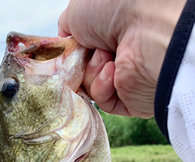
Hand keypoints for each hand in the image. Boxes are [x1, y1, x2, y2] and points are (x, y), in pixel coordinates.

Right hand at [58, 0, 185, 117]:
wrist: (147, 27)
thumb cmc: (115, 8)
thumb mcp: (77, 11)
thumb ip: (65, 30)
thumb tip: (63, 47)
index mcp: (109, 34)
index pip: (80, 54)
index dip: (69, 56)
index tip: (65, 54)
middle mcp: (119, 56)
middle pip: (82, 73)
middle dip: (78, 65)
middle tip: (85, 53)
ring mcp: (126, 79)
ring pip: (89, 88)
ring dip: (91, 72)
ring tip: (106, 56)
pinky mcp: (131, 100)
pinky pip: (103, 102)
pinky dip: (102, 86)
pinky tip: (113, 70)